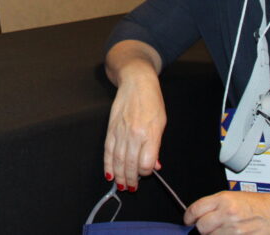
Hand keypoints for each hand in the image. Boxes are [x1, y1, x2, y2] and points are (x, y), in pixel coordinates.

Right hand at [103, 59, 166, 190]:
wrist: (136, 81)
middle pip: (130, 164)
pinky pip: (108, 150)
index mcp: (150, 133)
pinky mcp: (111, 128)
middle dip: (131, 179)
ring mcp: (120, 131)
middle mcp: (134, 134)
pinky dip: (108, 164)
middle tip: (131, 188)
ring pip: (117, 160)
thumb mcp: (161, 123)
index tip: (147, 172)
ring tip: (121, 186)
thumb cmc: (153, 101)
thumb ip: (157, 146)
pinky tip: (109, 174)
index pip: (146, 163)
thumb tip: (155, 165)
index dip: (147, 172)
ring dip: (119, 176)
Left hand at [185, 190, 269, 234]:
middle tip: (206, 227)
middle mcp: (227, 214)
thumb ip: (215, 205)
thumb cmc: (259, 204)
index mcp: (223, 200)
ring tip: (223, 230)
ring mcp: (235, 229)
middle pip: (201, 227)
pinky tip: (228, 234)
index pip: (196, 209)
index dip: (188, 217)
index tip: (188, 220)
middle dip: (202, 228)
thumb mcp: (234, 197)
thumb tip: (199, 215)